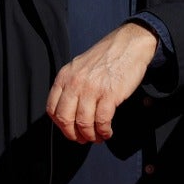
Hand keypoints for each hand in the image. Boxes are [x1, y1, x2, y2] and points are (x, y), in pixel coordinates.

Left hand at [46, 23, 158, 143]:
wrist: (130, 44)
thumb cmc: (108, 56)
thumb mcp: (81, 66)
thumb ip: (71, 84)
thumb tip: (70, 110)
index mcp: (65, 76)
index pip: (52, 109)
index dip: (60, 125)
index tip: (69, 130)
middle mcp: (75, 83)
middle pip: (65, 119)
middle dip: (72, 134)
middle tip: (82, 139)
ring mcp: (92, 89)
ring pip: (83, 123)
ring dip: (90, 135)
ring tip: (97, 137)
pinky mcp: (110, 94)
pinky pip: (102, 120)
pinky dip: (104, 131)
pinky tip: (107, 132)